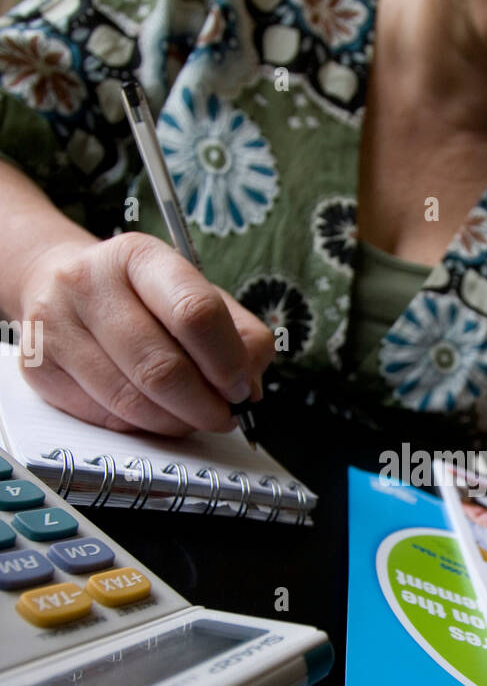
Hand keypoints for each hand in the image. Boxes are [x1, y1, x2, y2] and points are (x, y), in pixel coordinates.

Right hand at [18, 232, 275, 435]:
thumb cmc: (141, 297)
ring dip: (176, 423)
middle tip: (223, 416)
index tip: (241, 388)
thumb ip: (238, 336)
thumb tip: (248, 390)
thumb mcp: (195, 293)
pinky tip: (152, 413)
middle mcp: (89, 284)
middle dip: (204, 406)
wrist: (61, 283)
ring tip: (192, 417)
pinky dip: (141, 427)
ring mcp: (57, 326)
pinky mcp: (39, 368)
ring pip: (132, 402)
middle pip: (161, 368)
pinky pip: (105, 418)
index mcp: (139, 257)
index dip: (227, 362)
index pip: (195, 313)